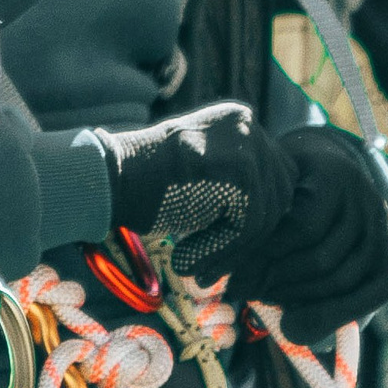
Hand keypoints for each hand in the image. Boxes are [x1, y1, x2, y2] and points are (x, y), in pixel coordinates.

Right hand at [99, 102, 296, 280]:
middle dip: (249, 236)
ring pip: (265, 214)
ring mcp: (246, 144)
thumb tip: (273, 221)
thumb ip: (237, 183)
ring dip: (232, 250)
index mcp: (240, 121)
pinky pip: (248, 226)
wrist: (109, 178)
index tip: (223, 247)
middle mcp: (248, 125)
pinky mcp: (241, 171)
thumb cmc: (145, 183)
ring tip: (195, 266)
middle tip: (213, 264)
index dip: (254, 218)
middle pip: (278, 194)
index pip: (274, 175)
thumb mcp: (200, 173)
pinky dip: (221, 251)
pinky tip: (189, 259)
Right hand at [233, 128, 387, 344]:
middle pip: (341, 279)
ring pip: (321, 258)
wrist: (302, 158)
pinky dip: (273, 247)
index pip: (373, 293)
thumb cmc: (305, 223)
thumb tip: (294, 333)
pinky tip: (250, 250)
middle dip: (289, 294)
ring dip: (276, 275)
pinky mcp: (336, 179)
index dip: (327, 316)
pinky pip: (305, 230)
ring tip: (242, 278)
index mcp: (387, 251)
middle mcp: (383, 225)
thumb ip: (312, 298)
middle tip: (247, 296)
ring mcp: (362, 198)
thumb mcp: (316, 263)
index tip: (286, 328)